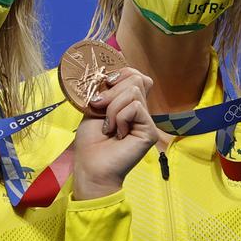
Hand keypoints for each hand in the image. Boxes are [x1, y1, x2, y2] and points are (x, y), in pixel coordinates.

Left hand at [71, 68, 156, 200]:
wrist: (91, 166)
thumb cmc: (91, 142)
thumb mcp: (94, 108)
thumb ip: (107, 91)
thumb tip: (114, 78)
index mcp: (128, 104)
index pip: (136, 75)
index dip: (121, 74)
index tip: (105, 85)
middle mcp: (140, 110)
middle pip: (135, 79)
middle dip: (112, 92)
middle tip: (99, 109)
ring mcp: (146, 120)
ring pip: (133, 92)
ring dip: (113, 108)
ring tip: (108, 127)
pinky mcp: (150, 131)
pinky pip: (135, 108)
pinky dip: (120, 118)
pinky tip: (118, 134)